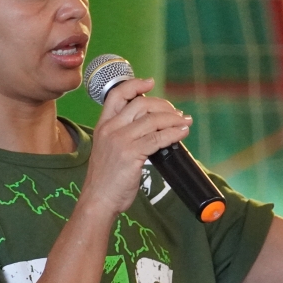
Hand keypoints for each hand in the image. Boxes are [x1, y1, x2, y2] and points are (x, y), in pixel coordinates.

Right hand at [85, 77, 190, 214]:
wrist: (98, 200)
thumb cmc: (105, 180)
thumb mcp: (108, 150)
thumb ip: (123, 135)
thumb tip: (151, 127)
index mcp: (103, 126)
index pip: (117, 94)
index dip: (135, 84)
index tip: (150, 82)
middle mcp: (110, 129)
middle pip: (141, 104)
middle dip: (163, 105)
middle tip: (176, 113)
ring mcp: (120, 141)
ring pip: (152, 120)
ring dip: (173, 119)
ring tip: (184, 122)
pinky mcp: (131, 154)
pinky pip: (158, 138)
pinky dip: (173, 133)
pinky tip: (181, 133)